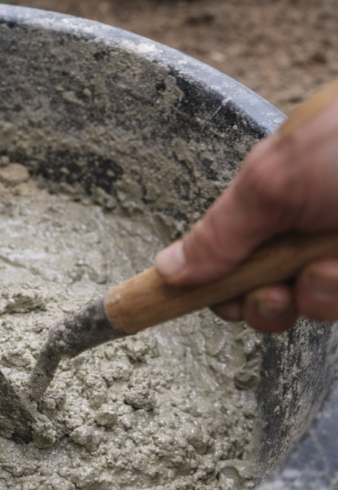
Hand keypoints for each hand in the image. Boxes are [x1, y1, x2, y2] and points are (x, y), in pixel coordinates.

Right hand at [154, 93, 337, 332]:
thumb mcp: (272, 181)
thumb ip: (218, 232)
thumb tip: (167, 267)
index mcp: (275, 202)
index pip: (227, 262)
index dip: (219, 291)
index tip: (220, 302)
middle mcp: (308, 230)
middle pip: (265, 297)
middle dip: (265, 305)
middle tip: (273, 292)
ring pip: (314, 307)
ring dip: (316, 294)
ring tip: (334, 262)